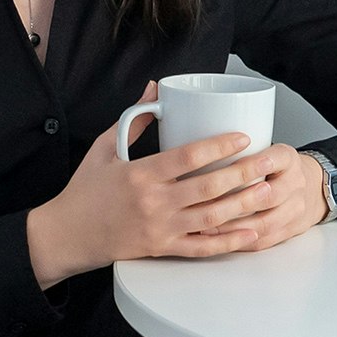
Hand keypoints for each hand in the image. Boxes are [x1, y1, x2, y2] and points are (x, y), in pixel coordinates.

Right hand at [26, 83, 282, 286]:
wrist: (67, 235)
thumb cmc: (85, 190)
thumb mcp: (104, 149)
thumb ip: (133, 120)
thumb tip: (154, 88)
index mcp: (140, 174)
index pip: (188, 157)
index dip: (219, 146)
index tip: (243, 137)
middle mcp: (153, 202)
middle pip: (208, 186)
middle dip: (243, 173)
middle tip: (268, 162)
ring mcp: (160, 228)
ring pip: (211, 217)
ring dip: (244, 204)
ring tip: (268, 191)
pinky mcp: (163, 249)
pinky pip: (202, 247)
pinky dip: (229, 241)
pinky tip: (251, 232)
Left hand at [187, 144, 326, 252]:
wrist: (313, 188)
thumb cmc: (278, 169)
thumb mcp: (268, 150)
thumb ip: (242, 152)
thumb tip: (194, 146)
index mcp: (287, 158)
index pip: (271, 159)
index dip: (248, 167)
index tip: (223, 169)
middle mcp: (296, 183)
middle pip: (269, 196)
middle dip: (236, 203)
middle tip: (204, 205)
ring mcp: (296, 209)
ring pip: (264, 223)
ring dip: (233, 227)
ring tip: (205, 227)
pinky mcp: (291, 231)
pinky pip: (264, 241)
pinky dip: (240, 242)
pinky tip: (220, 241)